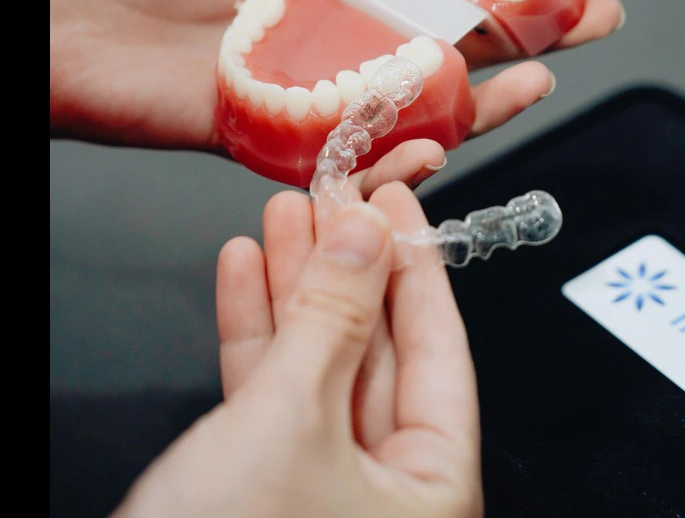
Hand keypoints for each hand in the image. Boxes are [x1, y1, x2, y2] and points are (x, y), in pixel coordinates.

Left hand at [50, 0, 623, 153]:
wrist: (53, 27)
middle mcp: (334, 41)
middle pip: (447, 47)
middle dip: (524, 38)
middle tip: (592, 21)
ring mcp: (311, 94)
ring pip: (415, 106)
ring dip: (482, 100)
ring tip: (537, 80)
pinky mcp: (275, 141)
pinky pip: (351, 155)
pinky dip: (399, 154)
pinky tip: (446, 138)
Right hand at [113, 184, 481, 517]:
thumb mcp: (290, 421)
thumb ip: (332, 319)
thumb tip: (367, 233)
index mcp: (431, 492)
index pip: (440, 351)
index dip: (415, 266)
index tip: (397, 201)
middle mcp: (386, 495)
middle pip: (375, 351)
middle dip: (345, 268)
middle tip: (331, 196)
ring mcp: (322, 493)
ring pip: (317, 368)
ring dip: (295, 290)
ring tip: (282, 218)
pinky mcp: (262, 491)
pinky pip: (269, 398)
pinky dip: (254, 335)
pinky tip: (244, 274)